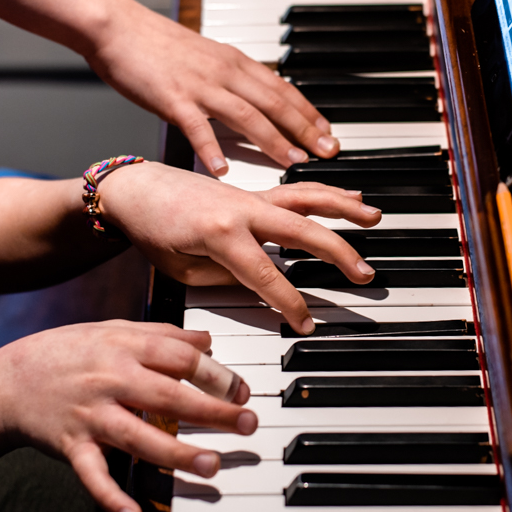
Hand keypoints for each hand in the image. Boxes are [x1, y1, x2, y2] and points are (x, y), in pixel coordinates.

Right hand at [0, 320, 253, 511]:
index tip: (242, 391)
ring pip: (139, 438)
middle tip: (247, 424)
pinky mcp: (72, 447)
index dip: (216, 374)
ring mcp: (91, 415)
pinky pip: (92, 475)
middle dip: (212, 412)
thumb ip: (162, 334)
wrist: (8, 382)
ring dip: (177, 454)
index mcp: (124, 348)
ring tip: (212, 465)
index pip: (180, 359)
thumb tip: (207, 339)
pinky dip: (110, 497)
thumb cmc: (66, 352)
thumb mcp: (112, 330)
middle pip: (169, 396)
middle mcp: (110, 380)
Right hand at [85, 2, 339, 175]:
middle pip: (275, 102)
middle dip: (305, 129)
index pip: (283, 88)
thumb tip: (254, 97)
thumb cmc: (157, 44)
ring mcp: (200, 86)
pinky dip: (212, 149)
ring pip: (246, 115)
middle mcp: (224, 72)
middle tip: (327, 152)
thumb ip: (231, 77)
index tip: (328, 132)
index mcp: (234, 61)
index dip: (309, 112)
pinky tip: (223, 169)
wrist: (117, 26)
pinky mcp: (172, 98)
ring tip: (293, 162)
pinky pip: (197, 127)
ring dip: (273, 140)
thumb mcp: (206, 57)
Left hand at [98, 162, 380, 331]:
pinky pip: (297, 193)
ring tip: (374, 217)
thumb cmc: (153, 231)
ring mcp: (251, 197)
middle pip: (302, 231)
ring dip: (343, 208)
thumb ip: (225, 278)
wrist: (137, 189)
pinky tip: (350, 198)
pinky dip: (326, 194)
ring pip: (307, 200)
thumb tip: (260, 287)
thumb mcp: (182, 269)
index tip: (306, 322)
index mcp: (221, 234)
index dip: (290, 303)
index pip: (267, 276)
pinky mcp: (253, 193)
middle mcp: (243, 210)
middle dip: (336, 253)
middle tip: (363, 273)